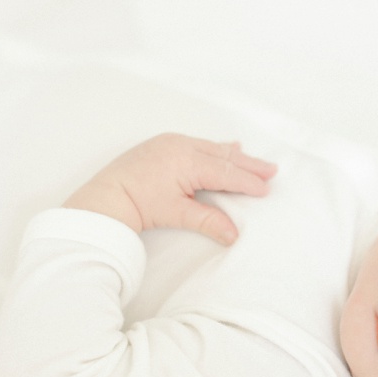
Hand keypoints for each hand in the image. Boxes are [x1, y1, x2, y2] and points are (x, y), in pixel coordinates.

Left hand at [63, 133, 277, 242]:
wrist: (106, 196)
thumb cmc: (138, 204)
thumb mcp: (176, 213)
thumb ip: (207, 221)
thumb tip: (233, 234)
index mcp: (187, 161)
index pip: (226, 173)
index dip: (247, 182)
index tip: (265, 190)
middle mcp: (182, 146)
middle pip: (224, 156)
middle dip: (249, 165)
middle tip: (271, 170)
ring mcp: (173, 142)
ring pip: (212, 148)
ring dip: (235, 156)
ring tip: (255, 160)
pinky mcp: (165, 144)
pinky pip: (198, 143)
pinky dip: (216, 148)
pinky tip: (228, 147)